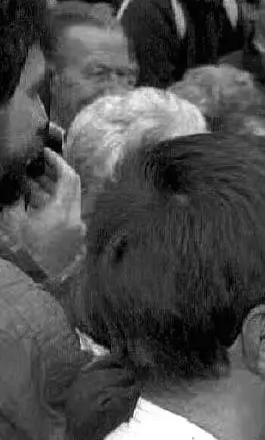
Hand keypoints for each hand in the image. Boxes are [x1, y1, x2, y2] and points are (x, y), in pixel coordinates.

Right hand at [17, 148, 83, 276]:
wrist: (41, 287)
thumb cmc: (25, 255)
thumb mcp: (13, 222)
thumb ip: (16, 199)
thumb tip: (16, 183)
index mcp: (65, 213)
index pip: (69, 178)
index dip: (57, 162)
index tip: (44, 152)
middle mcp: (76, 220)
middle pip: (68, 189)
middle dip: (49, 175)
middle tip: (31, 165)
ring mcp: (77, 232)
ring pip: (65, 202)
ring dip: (47, 190)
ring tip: (25, 182)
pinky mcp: (73, 241)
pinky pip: (64, 215)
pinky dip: (49, 206)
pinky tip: (31, 202)